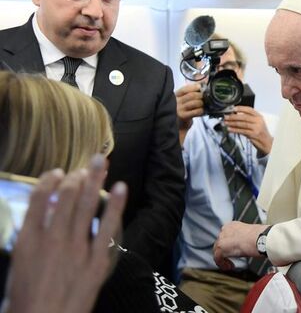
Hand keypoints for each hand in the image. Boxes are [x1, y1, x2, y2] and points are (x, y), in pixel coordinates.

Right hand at [3, 155, 127, 312]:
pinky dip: (115, 206)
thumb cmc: (25, 301)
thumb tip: (41, 217)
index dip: (49, 181)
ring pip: (86, 205)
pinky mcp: (97, 261)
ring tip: (102, 162)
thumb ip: (30, 239)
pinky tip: (121, 188)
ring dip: (95, 180)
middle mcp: (53, 239)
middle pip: (65, 197)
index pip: (38, 199)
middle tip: (86, 165)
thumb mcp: (18, 267)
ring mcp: (77, 248)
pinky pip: (108, 228)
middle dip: (77, 176)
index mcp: (29, 240)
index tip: (57, 173)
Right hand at [175, 83, 203, 128]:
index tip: (200, 87)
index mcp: (176, 95)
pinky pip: (196, 111)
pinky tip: (202, 111)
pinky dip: (201, 110)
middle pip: (192, 95)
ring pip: (195, 102)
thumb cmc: (183, 110)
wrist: (178, 125)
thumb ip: (192, 91)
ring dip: (202, 103)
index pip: (185, 89)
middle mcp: (176, 101)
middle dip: (201, 95)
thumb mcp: (185, 100)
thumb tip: (204, 81)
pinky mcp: (183, 116)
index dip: (194, 87)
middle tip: (205, 97)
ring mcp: (180, 109)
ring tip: (204, 104)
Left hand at [213, 222, 267, 270]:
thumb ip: (244, 239)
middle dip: (225, 252)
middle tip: (232, 258)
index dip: (229, 245)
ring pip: (217, 250)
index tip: (234, 251)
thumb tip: (247, 245)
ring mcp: (222, 238)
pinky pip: (217, 258)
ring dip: (223, 258)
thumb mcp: (251, 235)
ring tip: (230, 264)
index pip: (226, 235)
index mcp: (233, 225)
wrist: (260, 238)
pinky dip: (222, 264)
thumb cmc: (260, 237)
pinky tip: (229, 267)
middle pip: (220, 243)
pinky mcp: (221, 247)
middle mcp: (226, 230)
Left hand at [223, 106, 272, 154]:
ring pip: (242, 124)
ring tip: (226, 123)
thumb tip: (234, 115)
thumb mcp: (256, 123)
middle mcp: (258, 121)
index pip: (249, 110)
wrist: (267, 142)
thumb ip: (248, 119)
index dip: (240, 108)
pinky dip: (235, 130)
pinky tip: (230, 129)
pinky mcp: (253, 134)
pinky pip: (242, 131)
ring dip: (232, 123)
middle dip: (233, 117)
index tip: (233, 108)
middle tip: (226, 117)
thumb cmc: (260, 132)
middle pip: (244, 117)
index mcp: (259, 116)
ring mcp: (256, 128)